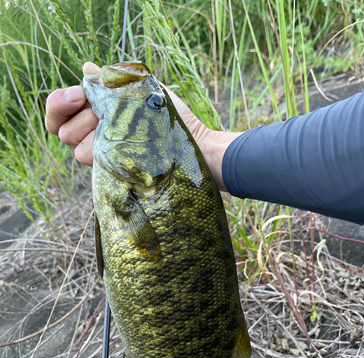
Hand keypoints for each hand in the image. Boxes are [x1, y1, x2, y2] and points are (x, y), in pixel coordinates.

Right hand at [45, 62, 236, 190]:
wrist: (194, 145)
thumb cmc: (170, 117)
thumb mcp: (143, 91)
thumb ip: (114, 81)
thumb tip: (87, 68)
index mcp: (98, 111)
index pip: (59, 108)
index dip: (60, 102)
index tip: (80, 97)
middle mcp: (96, 134)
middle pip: (64, 131)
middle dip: (81, 120)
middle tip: (103, 116)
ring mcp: (105, 156)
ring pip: (77, 150)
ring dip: (93, 139)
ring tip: (118, 136)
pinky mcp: (115, 174)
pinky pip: (94, 167)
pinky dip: (102, 156)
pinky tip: (119, 151)